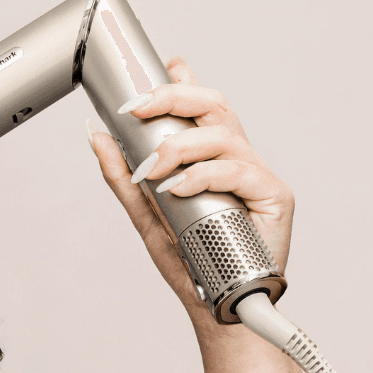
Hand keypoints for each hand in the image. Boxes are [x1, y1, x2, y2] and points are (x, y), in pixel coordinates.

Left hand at [88, 57, 294, 321]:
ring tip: (153, 169)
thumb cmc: (189, 261)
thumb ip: (122, 176)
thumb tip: (98, 137)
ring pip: (223, 134)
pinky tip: (179, 188)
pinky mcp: (274, 196)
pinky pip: (240, 171)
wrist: (215, 306)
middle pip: (214, 106)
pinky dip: (204, 176)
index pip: (199, 109)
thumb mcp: (146, 214)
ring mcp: (255, 175)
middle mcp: (234, 159)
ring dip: (180, 146)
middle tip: (138, 108)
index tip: (163, 66)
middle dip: (174, 97)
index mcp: (208, 159)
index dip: (184, 82)